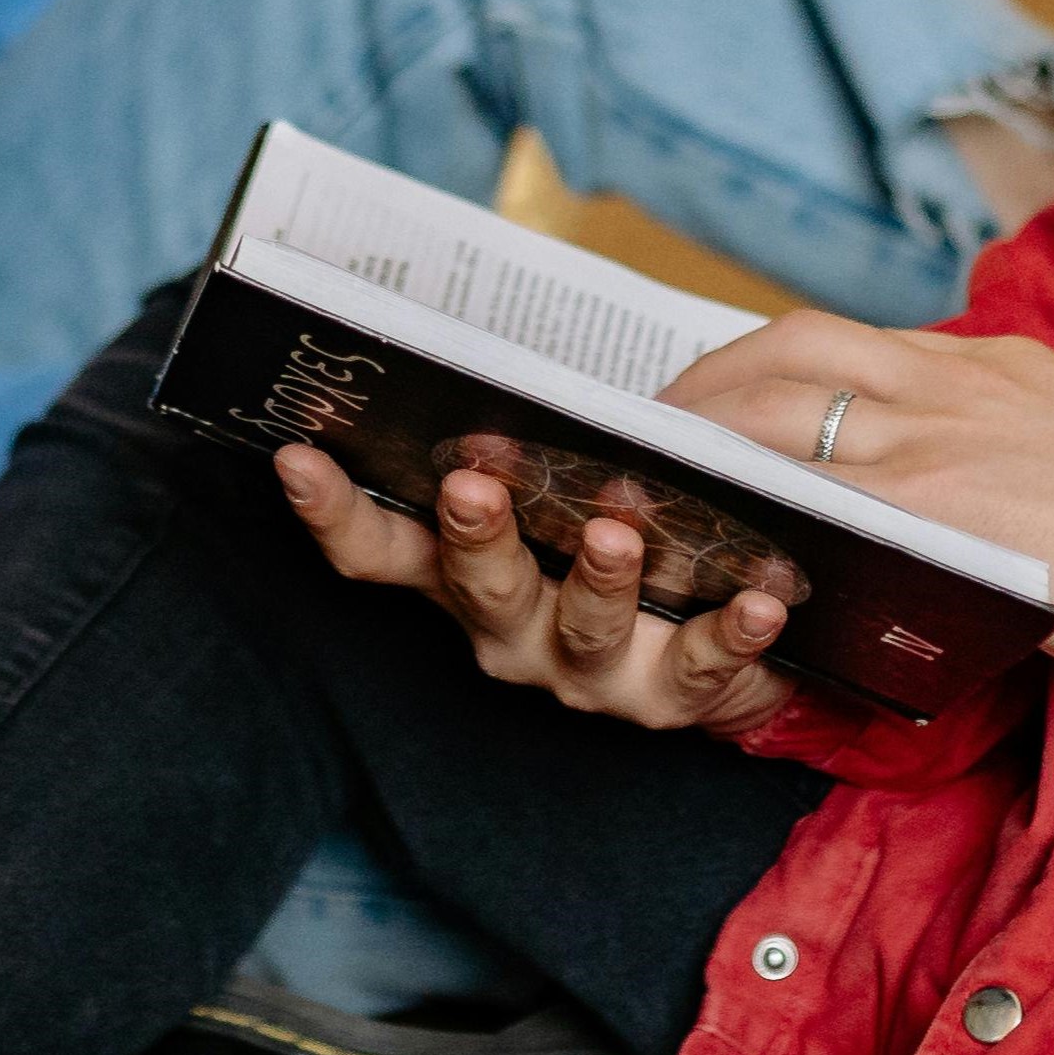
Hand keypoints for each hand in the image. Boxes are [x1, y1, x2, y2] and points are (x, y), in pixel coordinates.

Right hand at [274, 446, 797, 734]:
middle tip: (474, 484)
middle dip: (476, 533)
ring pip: (585, 627)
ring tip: (617, 534)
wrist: (717, 638)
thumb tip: (476, 361)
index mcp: (468, 574)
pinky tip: (756, 599)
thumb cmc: (619, 537)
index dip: (333, 513)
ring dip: (599, 580)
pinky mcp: (678, 693)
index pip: (380, 552)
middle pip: (480, 586)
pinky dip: (729, 630)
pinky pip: (703, 662)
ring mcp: (592, 672)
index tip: (297, 455)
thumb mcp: (553, 493)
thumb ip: (516, 448)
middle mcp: (513, 632)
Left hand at [663, 311, 1053, 684]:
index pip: (840, 340)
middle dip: (708, 385)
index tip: (717, 392)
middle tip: (655, 428)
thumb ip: (992, 436)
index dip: (759, 362)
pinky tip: (720, 536)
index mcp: (987, 364)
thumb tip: (924, 474)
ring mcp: (941, 442)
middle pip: (792, 355)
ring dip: (710, 438)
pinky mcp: (941, 506)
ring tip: (660, 479)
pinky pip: (820, 490)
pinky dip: (760, 503)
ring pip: (787, 412)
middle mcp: (953, 384)